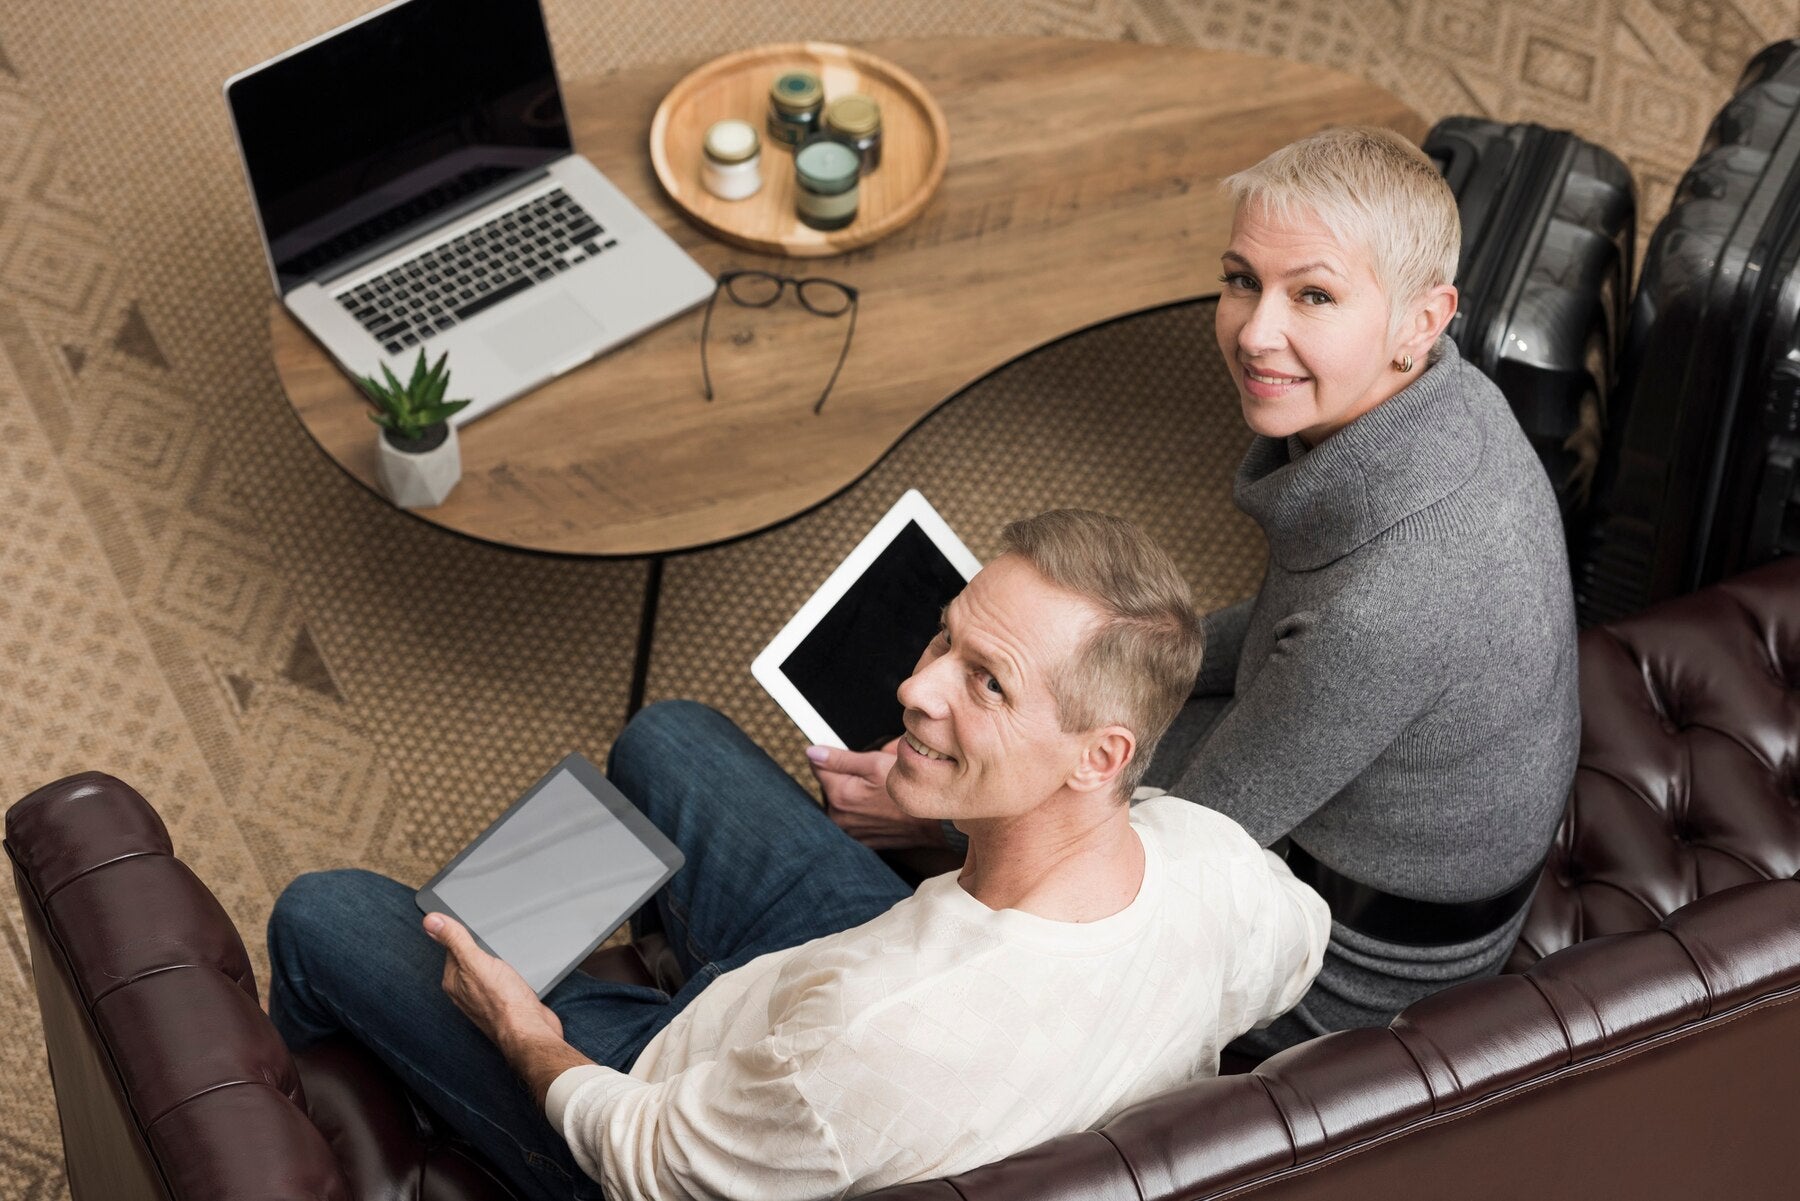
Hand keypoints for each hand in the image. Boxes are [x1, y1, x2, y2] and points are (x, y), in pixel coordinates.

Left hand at [424, 912, 563, 1048]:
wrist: (530, 1030)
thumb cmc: (504, 1002)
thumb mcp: (476, 961)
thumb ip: (455, 940)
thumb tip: (431, 921)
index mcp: (454, 981)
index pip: (451, 949)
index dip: (462, 934)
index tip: (471, 923)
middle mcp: (466, 992)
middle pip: (469, 960)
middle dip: (480, 947)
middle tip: (489, 937)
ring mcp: (485, 999)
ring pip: (486, 971)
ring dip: (495, 961)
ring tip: (502, 953)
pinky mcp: (504, 1003)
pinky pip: (501, 982)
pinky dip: (507, 974)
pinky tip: (514, 973)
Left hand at [807, 739, 946, 849]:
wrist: (932, 823)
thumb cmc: (908, 791)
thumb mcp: (876, 764)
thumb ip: (840, 759)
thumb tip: (812, 753)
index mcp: (839, 795)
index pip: (818, 766)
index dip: (833, 756)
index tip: (851, 757)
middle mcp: (839, 817)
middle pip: (829, 785)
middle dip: (844, 776)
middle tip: (871, 775)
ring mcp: (849, 831)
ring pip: (841, 801)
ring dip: (852, 793)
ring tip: (877, 792)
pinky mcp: (859, 839)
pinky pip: (852, 817)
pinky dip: (861, 810)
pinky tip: (879, 806)